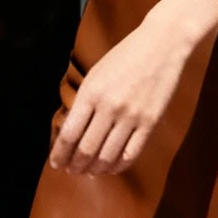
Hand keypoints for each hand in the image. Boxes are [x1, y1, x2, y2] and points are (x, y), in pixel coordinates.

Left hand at [49, 2, 197, 176]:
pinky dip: (118, 165)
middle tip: (71, 171)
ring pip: (108, 156)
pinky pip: (131, 153)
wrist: (161, 44)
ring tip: (89, 172)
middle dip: (75, 165)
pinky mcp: (150, 122)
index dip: (60, 153)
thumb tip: (72, 134)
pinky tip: (111, 167)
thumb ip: (84, 103)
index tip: (56, 163)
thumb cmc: (124, 57)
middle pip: (86, 149)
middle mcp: (109, 107)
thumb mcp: (96, 74)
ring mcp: (131, 116)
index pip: (69, 134)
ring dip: (95, 169)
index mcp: (90, 93)